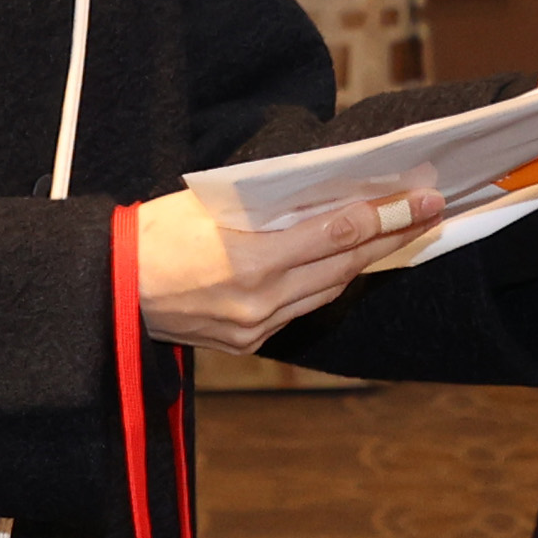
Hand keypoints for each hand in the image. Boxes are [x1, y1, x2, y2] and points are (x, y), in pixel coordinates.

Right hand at [131, 185, 429, 355]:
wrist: (108, 288)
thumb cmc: (154, 232)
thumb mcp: (214, 203)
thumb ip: (273, 206)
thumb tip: (330, 193)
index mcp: (251, 257)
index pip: (338, 232)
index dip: (386, 215)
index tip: (423, 198)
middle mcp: (259, 299)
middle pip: (344, 265)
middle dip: (390, 236)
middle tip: (429, 211)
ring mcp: (255, 327)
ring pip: (328, 291)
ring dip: (364, 262)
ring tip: (398, 233)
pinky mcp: (248, 343)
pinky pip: (301, 310)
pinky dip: (325, 285)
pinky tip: (345, 265)